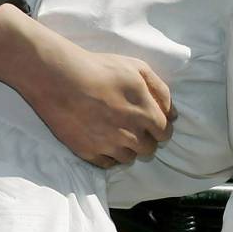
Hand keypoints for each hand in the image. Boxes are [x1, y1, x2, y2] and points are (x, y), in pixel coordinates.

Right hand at [31, 43, 174, 166]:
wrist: (58, 78)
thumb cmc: (99, 68)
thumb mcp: (136, 67)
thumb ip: (160, 90)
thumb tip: (173, 114)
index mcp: (145, 112)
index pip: (165, 133)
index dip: (160, 128)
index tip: (151, 122)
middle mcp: (130, 133)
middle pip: (148, 149)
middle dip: (145, 139)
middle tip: (133, 127)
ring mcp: (108, 145)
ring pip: (128, 158)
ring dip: (127, 148)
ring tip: (115, 133)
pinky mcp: (88, 152)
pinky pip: (107, 163)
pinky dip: (108, 155)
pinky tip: (102, 140)